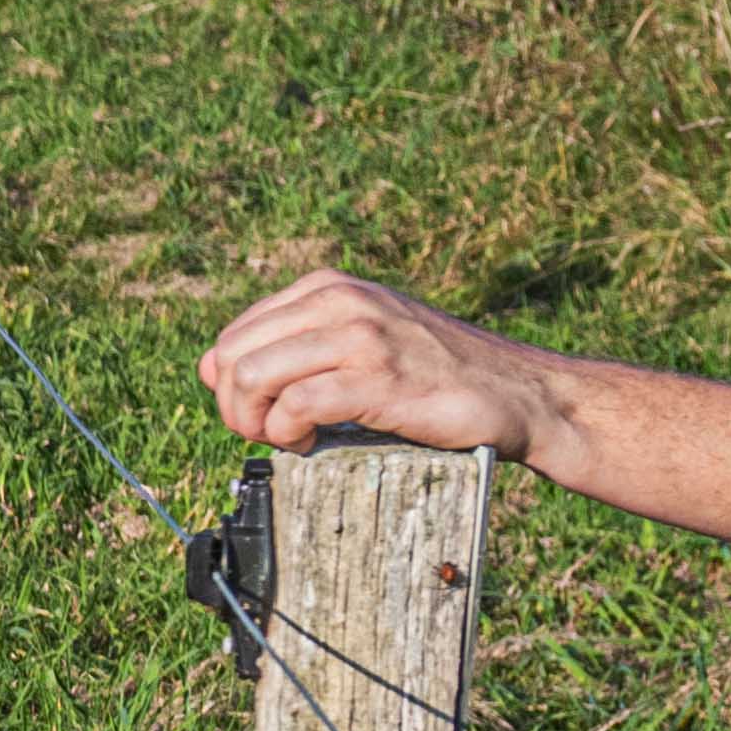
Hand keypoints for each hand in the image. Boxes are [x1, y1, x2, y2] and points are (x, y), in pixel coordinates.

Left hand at [199, 267, 564, 466]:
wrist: (517, 392)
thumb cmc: (435, 374)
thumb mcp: (363, 339)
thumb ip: (298, 346)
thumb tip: (214, 370)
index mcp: (329, 287)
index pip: (235, 335)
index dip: (232, 385)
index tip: (262, 413)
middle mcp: (340, 301)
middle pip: (232, 357)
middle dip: (234, 408)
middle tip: (267, 434)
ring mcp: (360, 336)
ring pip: (252, 377)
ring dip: (257, 423)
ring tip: (288, 438)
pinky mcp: (378, 378)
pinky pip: (295, 404)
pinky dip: (287, 434)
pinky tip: (310, 443)